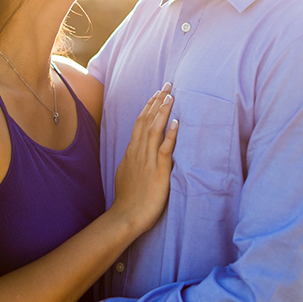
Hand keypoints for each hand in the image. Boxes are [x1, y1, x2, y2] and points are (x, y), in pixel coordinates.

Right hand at [111, 84, 178, 233]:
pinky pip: (164, 150)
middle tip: (167, 84)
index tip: (157, 93)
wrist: (126, 217)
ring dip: (163, 112)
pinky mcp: (158, 172)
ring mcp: (147, 161)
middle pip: (147, 120)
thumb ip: (132, 160)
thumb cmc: (128, 199)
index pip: (140, 122)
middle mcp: (138, 152)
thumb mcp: (126, 173)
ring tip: (171, 96)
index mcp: (131, 152)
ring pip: (154, 130)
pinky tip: (176, 123)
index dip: (149, 106)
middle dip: (157, 101)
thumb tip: (135, 152)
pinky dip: (169, 135)